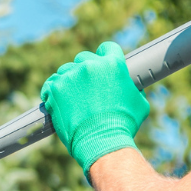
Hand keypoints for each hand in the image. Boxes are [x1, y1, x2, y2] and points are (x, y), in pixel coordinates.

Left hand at [38, 41, 150, 174]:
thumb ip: (133, 89)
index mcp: (113, 64)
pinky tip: (58, 99)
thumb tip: (131, 87)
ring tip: (72, 97)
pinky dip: (53, 91)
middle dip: (86, 70)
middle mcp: (90, 65)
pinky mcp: (55, 88)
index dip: (105, 56)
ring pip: (66, 70)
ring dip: (69, 80)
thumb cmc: (124, 125)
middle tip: (87, 87)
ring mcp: (71, 76)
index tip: (101, 65)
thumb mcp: (140, 103)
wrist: (102, 141)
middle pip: (84, 58)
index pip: (107, 48)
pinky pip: (51, 83)